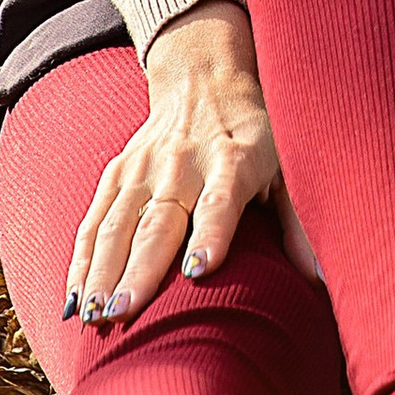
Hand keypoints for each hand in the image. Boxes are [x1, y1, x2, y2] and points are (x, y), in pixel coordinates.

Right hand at [64, 0, 316, 325]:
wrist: (204, 78)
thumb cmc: (257, 136)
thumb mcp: (289, 166)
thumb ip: (299, 222)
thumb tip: (322, 280)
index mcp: (232, 161)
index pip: (220, 201)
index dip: (211, 234)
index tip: (200, 269)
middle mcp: (182, 163)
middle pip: (158, 221)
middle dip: (139, 268)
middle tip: (123, 314)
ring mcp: (143, 168)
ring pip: (117, 224)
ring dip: (101, 271)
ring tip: (92, 316)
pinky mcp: (117, 173)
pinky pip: (94, 221)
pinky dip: (81, 261)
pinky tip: (73, 300)